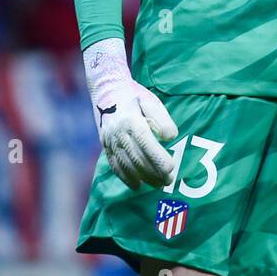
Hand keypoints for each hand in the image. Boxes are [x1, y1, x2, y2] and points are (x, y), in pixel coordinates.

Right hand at [83, 39, 177, 189]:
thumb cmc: (134, 96)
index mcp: (131, 120)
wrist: (106, 90)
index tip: (171, 168)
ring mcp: (109, 140)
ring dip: (143, 177)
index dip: (157, 157)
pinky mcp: (105, 146)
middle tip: (169, 180)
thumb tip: (170, 137)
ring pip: (126, 164)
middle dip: (153, 171)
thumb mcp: (150, 101)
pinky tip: (137, 186)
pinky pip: (114, 165)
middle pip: (136, 157)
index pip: (145, 142)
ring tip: (158, 185)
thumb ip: (161, 118)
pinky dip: (125, 178)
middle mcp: (118, 132)